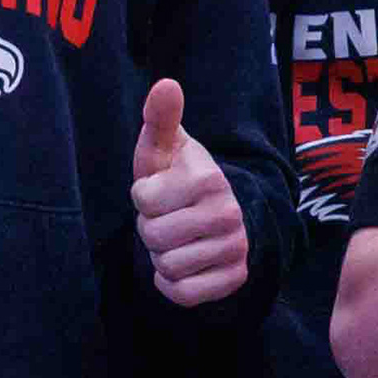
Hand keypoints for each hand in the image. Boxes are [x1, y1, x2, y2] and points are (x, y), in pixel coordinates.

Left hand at [132, 79, 251, 305]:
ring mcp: (234, 248)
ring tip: (179, 238)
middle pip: (153, 236)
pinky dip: (173, 284)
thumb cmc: (179, 178)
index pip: (143, 198)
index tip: (161, 190)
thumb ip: (160, 118)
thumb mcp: (167, 147)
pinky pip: (183, 293)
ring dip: (163, 256)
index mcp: (208, 178)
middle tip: (170, 218)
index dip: (143, 196)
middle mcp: (227, 213)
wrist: (221, 216)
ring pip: (167, 266)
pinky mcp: (234, 279)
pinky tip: (183, 264)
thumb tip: (166, 84)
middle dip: (152, 229)